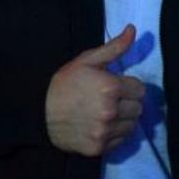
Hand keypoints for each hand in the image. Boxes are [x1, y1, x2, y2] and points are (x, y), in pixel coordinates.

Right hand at [45, 24, 144, 155]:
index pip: (140, 89)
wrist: (39, 112)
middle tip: (112, 99)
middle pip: (138, 108)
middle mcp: (110, 111)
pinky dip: (115, 134)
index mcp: (110, 87)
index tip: (117, 86)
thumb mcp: (87, 60)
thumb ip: (114, 47)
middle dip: (129, 102)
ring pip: (132, 125)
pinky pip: (121, 141)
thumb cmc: (65, 83)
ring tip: (107, 112)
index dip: (129, 86)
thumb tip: (133, 29)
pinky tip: (101, 125)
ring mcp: (104, 131)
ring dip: (124, 119)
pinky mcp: (98, 148)